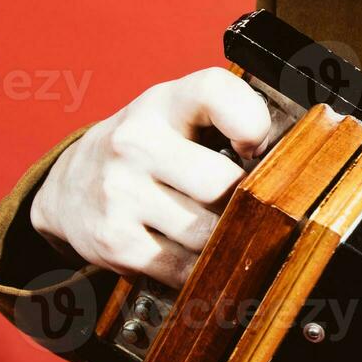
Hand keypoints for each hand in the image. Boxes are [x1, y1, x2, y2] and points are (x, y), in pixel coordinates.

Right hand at [31, 69, 272, 287]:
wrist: (69, 187)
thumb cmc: (149, 146)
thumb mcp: (181, 113)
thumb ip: (233, 118)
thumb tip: (291, 158)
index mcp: (163, 102)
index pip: (218, 93)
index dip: (252, 122)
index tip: (254, 146)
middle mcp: (134, 142)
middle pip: (223, 183)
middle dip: (243, 199)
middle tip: (241, 199)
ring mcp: (119, 193)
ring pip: (208, 232)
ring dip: (223, 236)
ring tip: (215, 223)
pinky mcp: (114, 242)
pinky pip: (185, 267)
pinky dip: (200, 265)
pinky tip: (193, 248)